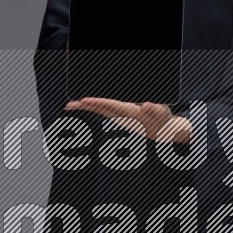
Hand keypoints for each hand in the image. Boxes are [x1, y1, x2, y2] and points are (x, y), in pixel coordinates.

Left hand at [64, 98, 191, 143]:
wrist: (164, 132)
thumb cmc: (163, 120)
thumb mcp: (162, 114)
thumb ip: (155, 110)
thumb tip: (146, 106)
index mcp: (130, 114)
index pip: (110, 106)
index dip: (97, 103)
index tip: (84, 101)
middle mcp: (122, 117)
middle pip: (100, 110)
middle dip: (85, 107)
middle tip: (68, 105)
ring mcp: (120, 117)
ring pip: (100, 111)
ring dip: (86, 107)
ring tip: (70, 105)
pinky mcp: (121, 116)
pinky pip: (104, 110)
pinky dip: (93, 107)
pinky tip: (84, 104)